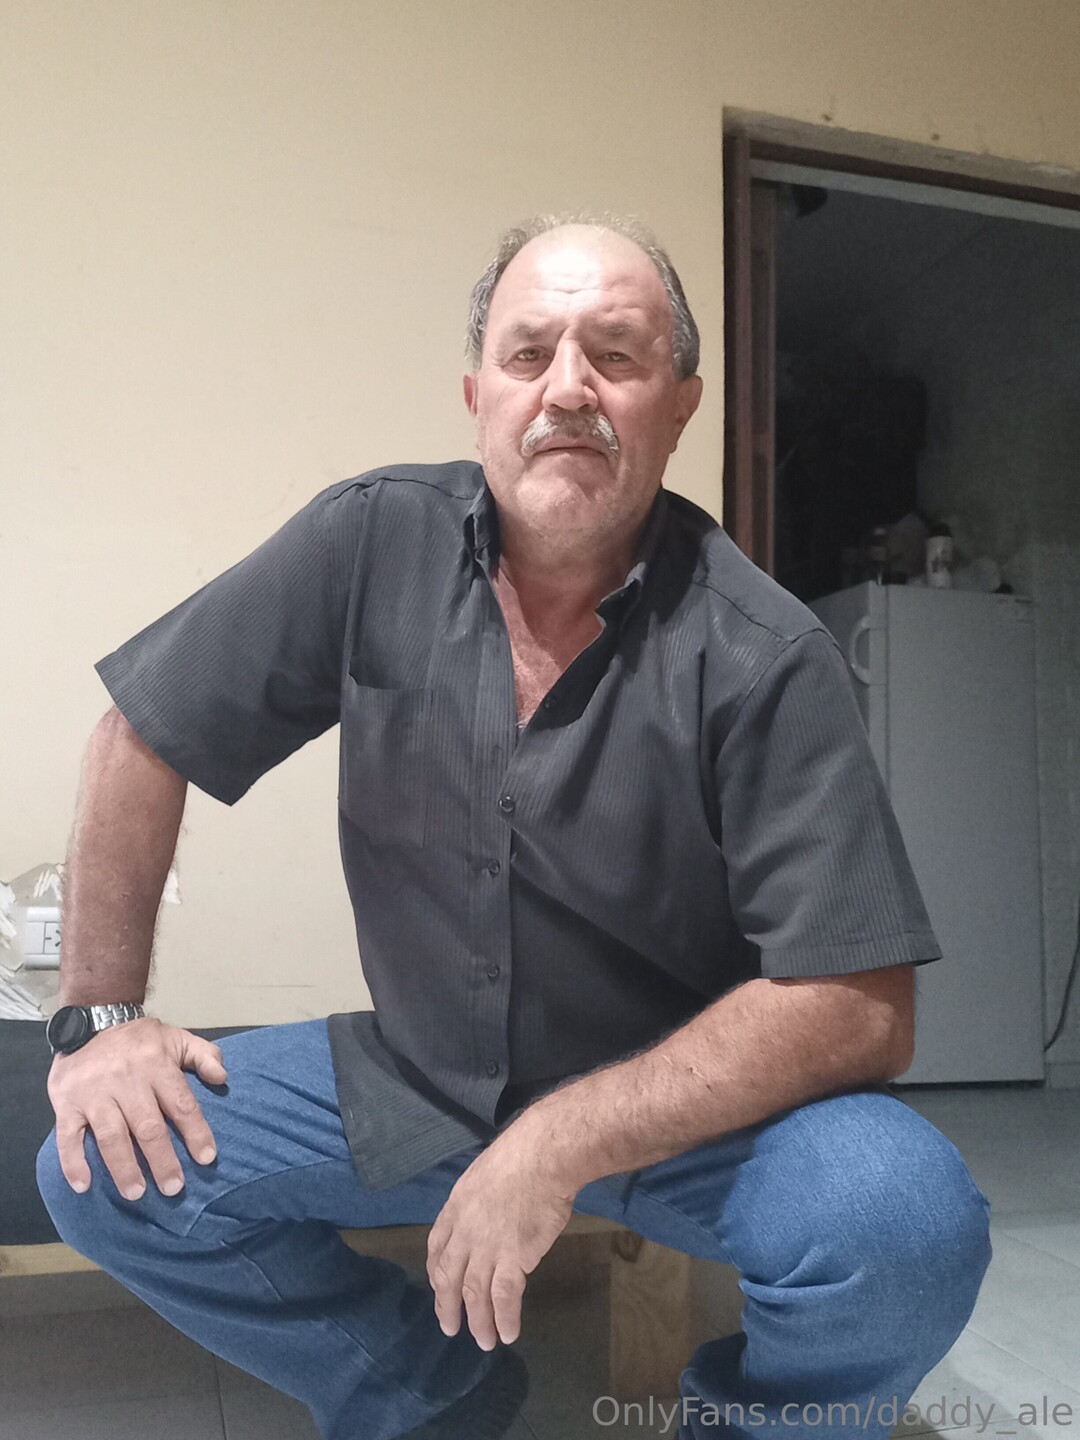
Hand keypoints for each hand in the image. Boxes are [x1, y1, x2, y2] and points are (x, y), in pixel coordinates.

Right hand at [47, 1017, 227, 1200]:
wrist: (91, 1021)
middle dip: (162, 1161)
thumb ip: (204, 1055)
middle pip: (147, 1127)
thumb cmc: (140, 1040)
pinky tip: (83, 1186)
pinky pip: (68, 1136)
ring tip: (136, 1193)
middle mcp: (126, 1080)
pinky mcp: (67, 1102)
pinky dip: (73, 1163)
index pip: (181, 1104)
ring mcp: (94, 1093)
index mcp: (156, 1065)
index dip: (195, 1133)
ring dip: (124, 1168)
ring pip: (111, 1136)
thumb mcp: (176, 1038)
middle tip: (174, 1188)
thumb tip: (222, 1077)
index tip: (207, 1158)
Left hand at [426, 1126, 575, 1350]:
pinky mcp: (513, 1258)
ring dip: (478, 1322)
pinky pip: (504, 1298)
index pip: (437, 1247)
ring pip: (474, 1294)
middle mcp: (465, 1232)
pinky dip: (504, 1318)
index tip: (439, 1287)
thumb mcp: (484, 1174)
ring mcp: (487, 1247)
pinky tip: (509, 1333)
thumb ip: (479, 1200)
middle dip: (447, 1306)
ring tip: (484, 1341)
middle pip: (449, 1277)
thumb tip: (488, 1211)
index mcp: (456, 1207)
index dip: (437, 1271)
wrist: (542, 1156)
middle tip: (450, 1327)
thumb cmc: (521, 1156)